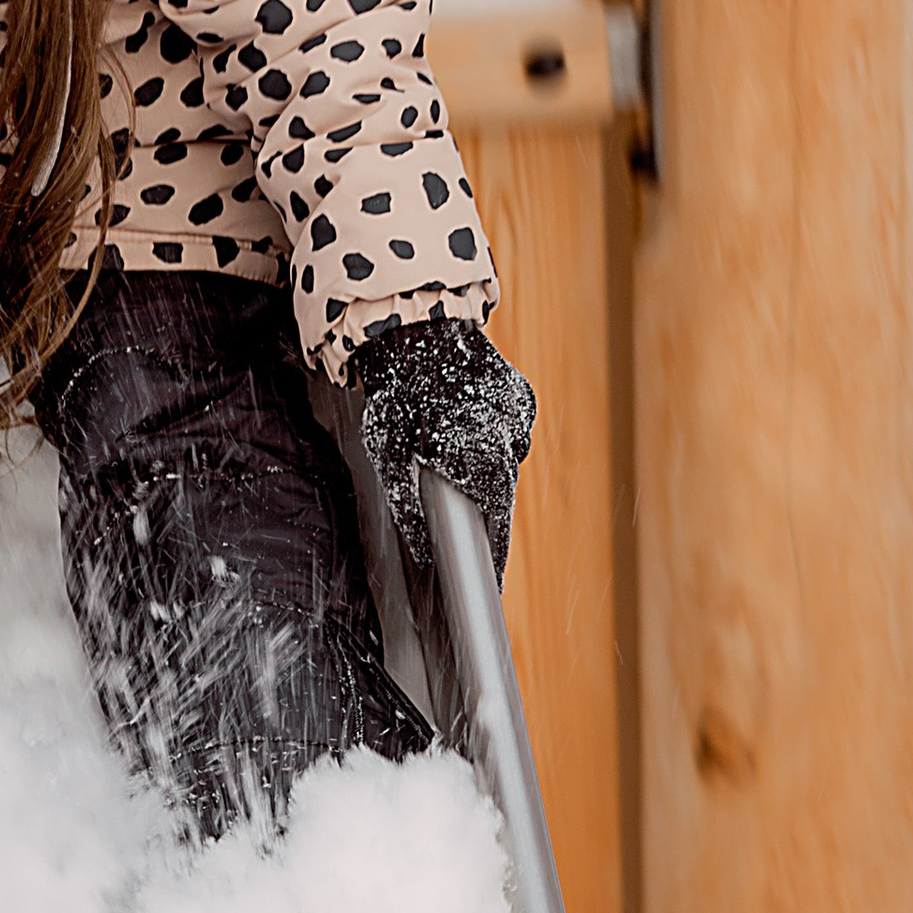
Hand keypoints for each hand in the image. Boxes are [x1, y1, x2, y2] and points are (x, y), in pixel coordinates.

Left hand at [354, 316, 535, 583]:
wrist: (414, 328)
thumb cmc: (398, 396)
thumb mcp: (389, 457)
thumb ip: (407, 509)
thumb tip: (420, 552)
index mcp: (482, 461)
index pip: (496, 525)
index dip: (493, 558)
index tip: (492, 584)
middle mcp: (509, 440)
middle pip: (501, 491)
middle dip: (479, 500)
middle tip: (450, 489)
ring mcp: (520, 415)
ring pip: (506, 458)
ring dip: (484, 461)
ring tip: (448, 444)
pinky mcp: (522, 395)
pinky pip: (510, 428)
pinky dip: (492, 431)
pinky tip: (464, 418)